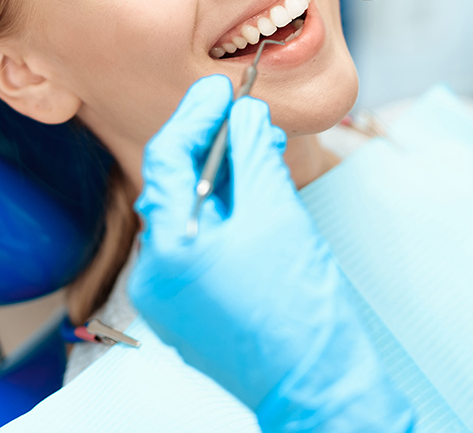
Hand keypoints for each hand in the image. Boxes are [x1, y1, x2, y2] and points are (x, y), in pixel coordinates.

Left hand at [128, 75, 412, 431]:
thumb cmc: (299, 309)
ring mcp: (169, 294)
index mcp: (167, 250)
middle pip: (175, 185)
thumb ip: (254, 154)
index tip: (222, 89)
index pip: (167, 159)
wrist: (317, 384)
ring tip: (259, 147)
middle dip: (212, 144)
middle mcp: (155, 273)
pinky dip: (224, 210)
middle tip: (245, 112)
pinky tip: (253, 190)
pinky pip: (199, 241)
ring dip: (222, 175)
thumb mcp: (276, 214)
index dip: (195, 115)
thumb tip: (244, 113)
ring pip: (190, 212)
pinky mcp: (190, 305)